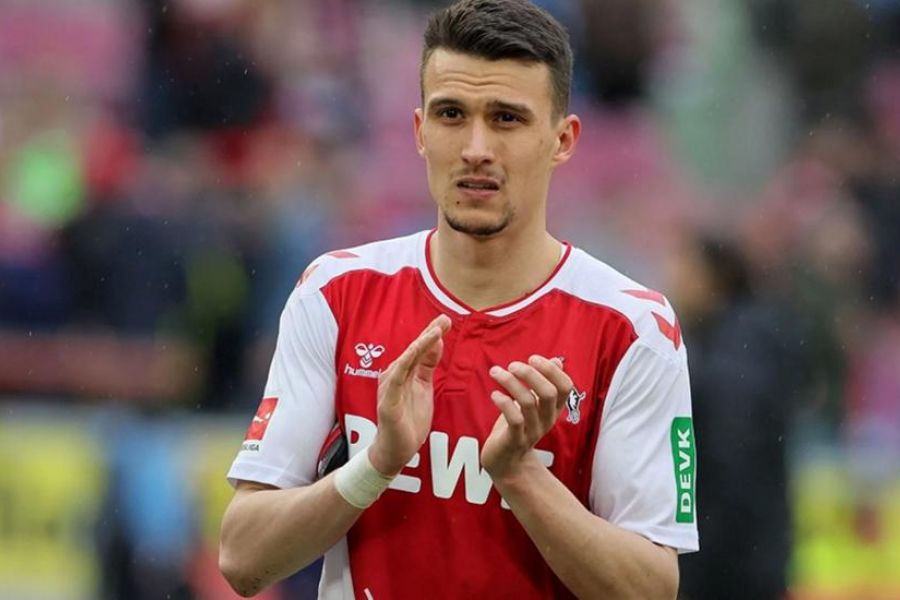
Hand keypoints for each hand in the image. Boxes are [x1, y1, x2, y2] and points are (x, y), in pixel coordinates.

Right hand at [369, 314, 451, 475]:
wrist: (397, 449)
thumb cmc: (409, 419)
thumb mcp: (424, 387)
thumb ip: (427, 365)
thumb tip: (437, 341)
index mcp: (404, 372)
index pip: (419, 349)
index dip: (432, 333)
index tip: (446, 320)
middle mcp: (394, 374)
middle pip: (413, 349)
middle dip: (429, 333)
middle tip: (444, 319)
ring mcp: (390, 386)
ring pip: (406, 359)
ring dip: (420, 344)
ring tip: (435, 331)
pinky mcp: (388, 399)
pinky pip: (397, 376)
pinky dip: (406, 361)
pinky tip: (415, 350)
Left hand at [481, 355, 572, 481]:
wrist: (507, 463)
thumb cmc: (517, 428)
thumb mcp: (532, 404)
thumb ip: (543, 384)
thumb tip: (557, 360)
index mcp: (552, 409)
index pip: (565, 386)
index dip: (551, 369)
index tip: (533, 358)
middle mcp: (546, 420)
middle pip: (548, 392)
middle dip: (530, 374)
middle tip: (512, 365)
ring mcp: (532, 431)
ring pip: (527, 403)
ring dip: (511, 383)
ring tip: (496, 372)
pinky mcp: (515, 440)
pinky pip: (514, 420)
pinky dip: (504, 403)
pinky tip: (495, 394)